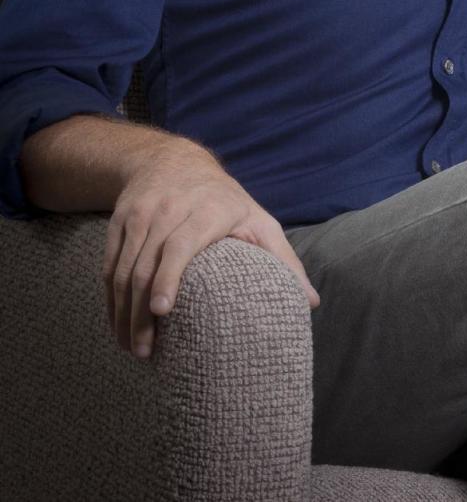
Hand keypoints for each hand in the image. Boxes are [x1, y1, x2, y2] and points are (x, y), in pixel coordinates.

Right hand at [102, 141, 318, 359]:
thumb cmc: (224, 199)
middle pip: (146, 264)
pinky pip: (109, 266)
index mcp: (206, 210)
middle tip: (146, 352)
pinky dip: (110, 300)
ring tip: (133, 348)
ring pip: (123, 269)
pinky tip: (118, 326)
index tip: (163, 312)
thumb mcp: (258, 220)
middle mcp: (169, 209)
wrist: (173, 160)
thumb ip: (284, 259)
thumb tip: (311, 301)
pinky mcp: (120, 222)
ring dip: (122, 313)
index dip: (169, 277)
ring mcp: (140, 215)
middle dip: (141, 313)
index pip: (180, 244)